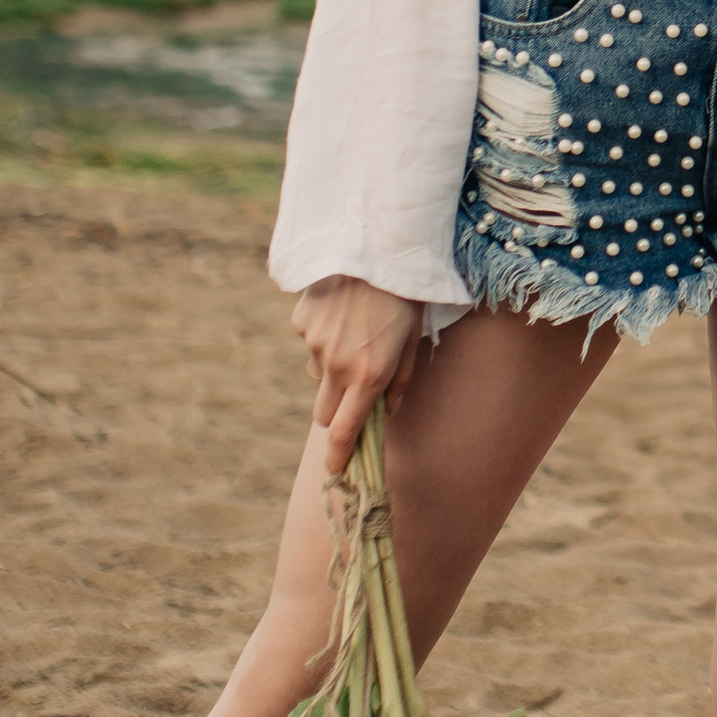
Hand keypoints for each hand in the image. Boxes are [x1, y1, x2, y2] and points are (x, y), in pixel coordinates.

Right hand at [293, 275, 427, 477]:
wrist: (376, 245)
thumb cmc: (406, 296)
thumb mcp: (414, 341)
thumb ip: (400, 382)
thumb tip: (387, 412)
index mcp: (369, 375)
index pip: (345, 431)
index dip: (339, 457)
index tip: (336, 471)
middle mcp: (337, 365)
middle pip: (324, 412)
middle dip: (337, 411)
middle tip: (355, 390)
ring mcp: (315, 344)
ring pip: (318, 373)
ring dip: (333, 366)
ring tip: (357, 331)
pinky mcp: (302, 322)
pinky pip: (311, 342)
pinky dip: (324, 336)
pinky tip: (342, 312)